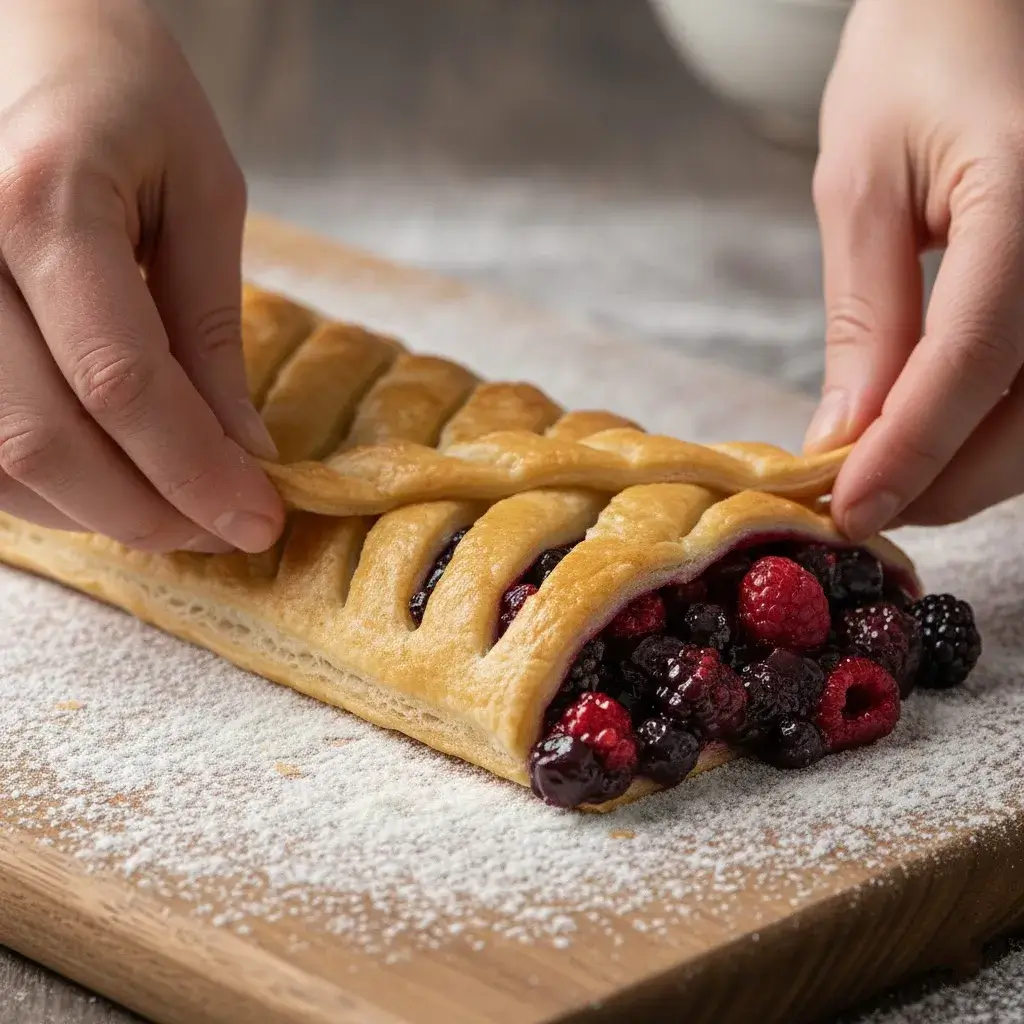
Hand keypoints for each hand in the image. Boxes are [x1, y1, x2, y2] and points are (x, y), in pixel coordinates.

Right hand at [0, 0, 283, 553]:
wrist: (20, 30)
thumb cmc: (122, 93)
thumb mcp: (201, 194)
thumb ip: (210, 331)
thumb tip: (241, 453)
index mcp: (40, 201)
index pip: (120, 382)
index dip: (194, 472)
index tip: (258, 520)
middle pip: (43, 439)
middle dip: (150, 512)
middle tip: (225, 531)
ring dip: (95, 512)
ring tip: (179, 512)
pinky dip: (42, 488)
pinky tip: (108, 483)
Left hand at [805, 0, 1023, 538]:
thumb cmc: (920, 58)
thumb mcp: (863, 183)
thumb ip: (865, 317)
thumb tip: (846, 436)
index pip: (974, 361)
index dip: (907, 452)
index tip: (844, 511)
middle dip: (940, 481)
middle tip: (854, 504)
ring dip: (970, 466)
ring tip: (883, 474)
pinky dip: (995, 426)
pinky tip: (934, 430)